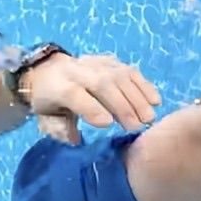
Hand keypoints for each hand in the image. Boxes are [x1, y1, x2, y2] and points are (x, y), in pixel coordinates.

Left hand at [20, 54, 161, 144]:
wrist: (46, 72)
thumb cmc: (49, 103)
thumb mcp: (45, 119)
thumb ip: (58, 129)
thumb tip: (75, 139)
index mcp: (57, 86)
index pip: (72, 94)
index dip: (90, 107)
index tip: (108, 124)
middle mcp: (77, 70)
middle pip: (102, 83)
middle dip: (122, 105)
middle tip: (137, 126)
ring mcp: (95, 63)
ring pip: (119, 75)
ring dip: (137, 97)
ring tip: (148, 118)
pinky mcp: (109, 61)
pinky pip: (129, 70)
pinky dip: (144, 85)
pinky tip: (155, 100)